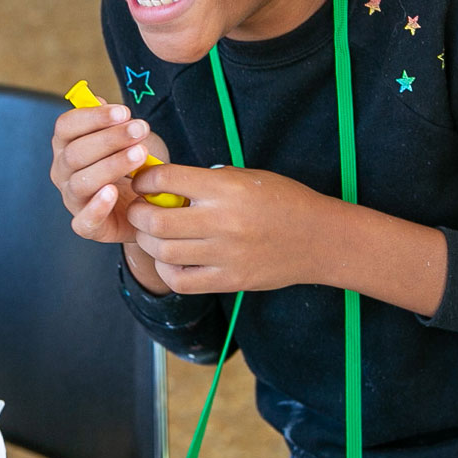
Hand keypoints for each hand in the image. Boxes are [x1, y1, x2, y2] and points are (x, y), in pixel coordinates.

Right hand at [49, 94, 168, 247]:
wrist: (148, 205)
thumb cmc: (133, 166)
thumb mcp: (128, 139)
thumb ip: (112, 120)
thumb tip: (98, 100)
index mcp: (67, 146)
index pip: (66, 126)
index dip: (93, 117)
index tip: (124, 112)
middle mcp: (63, 172)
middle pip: (75, 152)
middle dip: (110, 139)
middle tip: (140, 130)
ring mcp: (72, 200)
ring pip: (81, 182)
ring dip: (112, 165)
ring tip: (139, 155)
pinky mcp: (88, 226)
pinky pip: (84, 221)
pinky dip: (97, 207)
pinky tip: (114, 192)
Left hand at [124, 163, 341, 294]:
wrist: (319, 238)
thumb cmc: (283, 201)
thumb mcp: (246, 177)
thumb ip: (205, 182)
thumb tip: (164, 186)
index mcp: (226, 188)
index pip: (166, 179)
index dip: (145, 180)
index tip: (142, 183)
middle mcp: (222, 221)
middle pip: (156, 220)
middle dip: (138, 213)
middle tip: (138, 210)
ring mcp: (226, 254)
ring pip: (163, 252)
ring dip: (148, 242)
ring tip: (152, 234)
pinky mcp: (230, 280)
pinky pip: (182, 280)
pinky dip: (166, 270)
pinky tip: (169, 260)